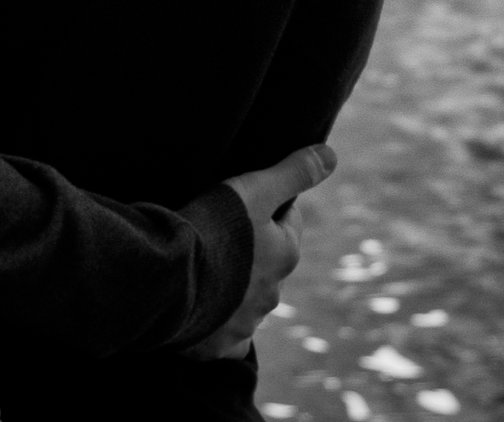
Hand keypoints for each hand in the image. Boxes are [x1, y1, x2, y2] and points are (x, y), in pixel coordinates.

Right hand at [190, 142, 335, 356]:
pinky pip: (223, 338)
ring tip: (203, 269)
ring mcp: (243, 325)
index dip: (270, 206)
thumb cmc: (214, 229)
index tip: (245, 200)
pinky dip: (216, 325)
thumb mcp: (256, 189)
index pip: (289, 222)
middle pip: (267, 265)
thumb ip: (294, 172)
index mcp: (285, 256)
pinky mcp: (216, 347)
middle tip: (218, 234)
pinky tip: (201, 310)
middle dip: (251, 252)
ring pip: (245, 302)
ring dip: (232, 289)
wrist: (171, 281)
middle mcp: (271, 296)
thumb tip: (331, 156)